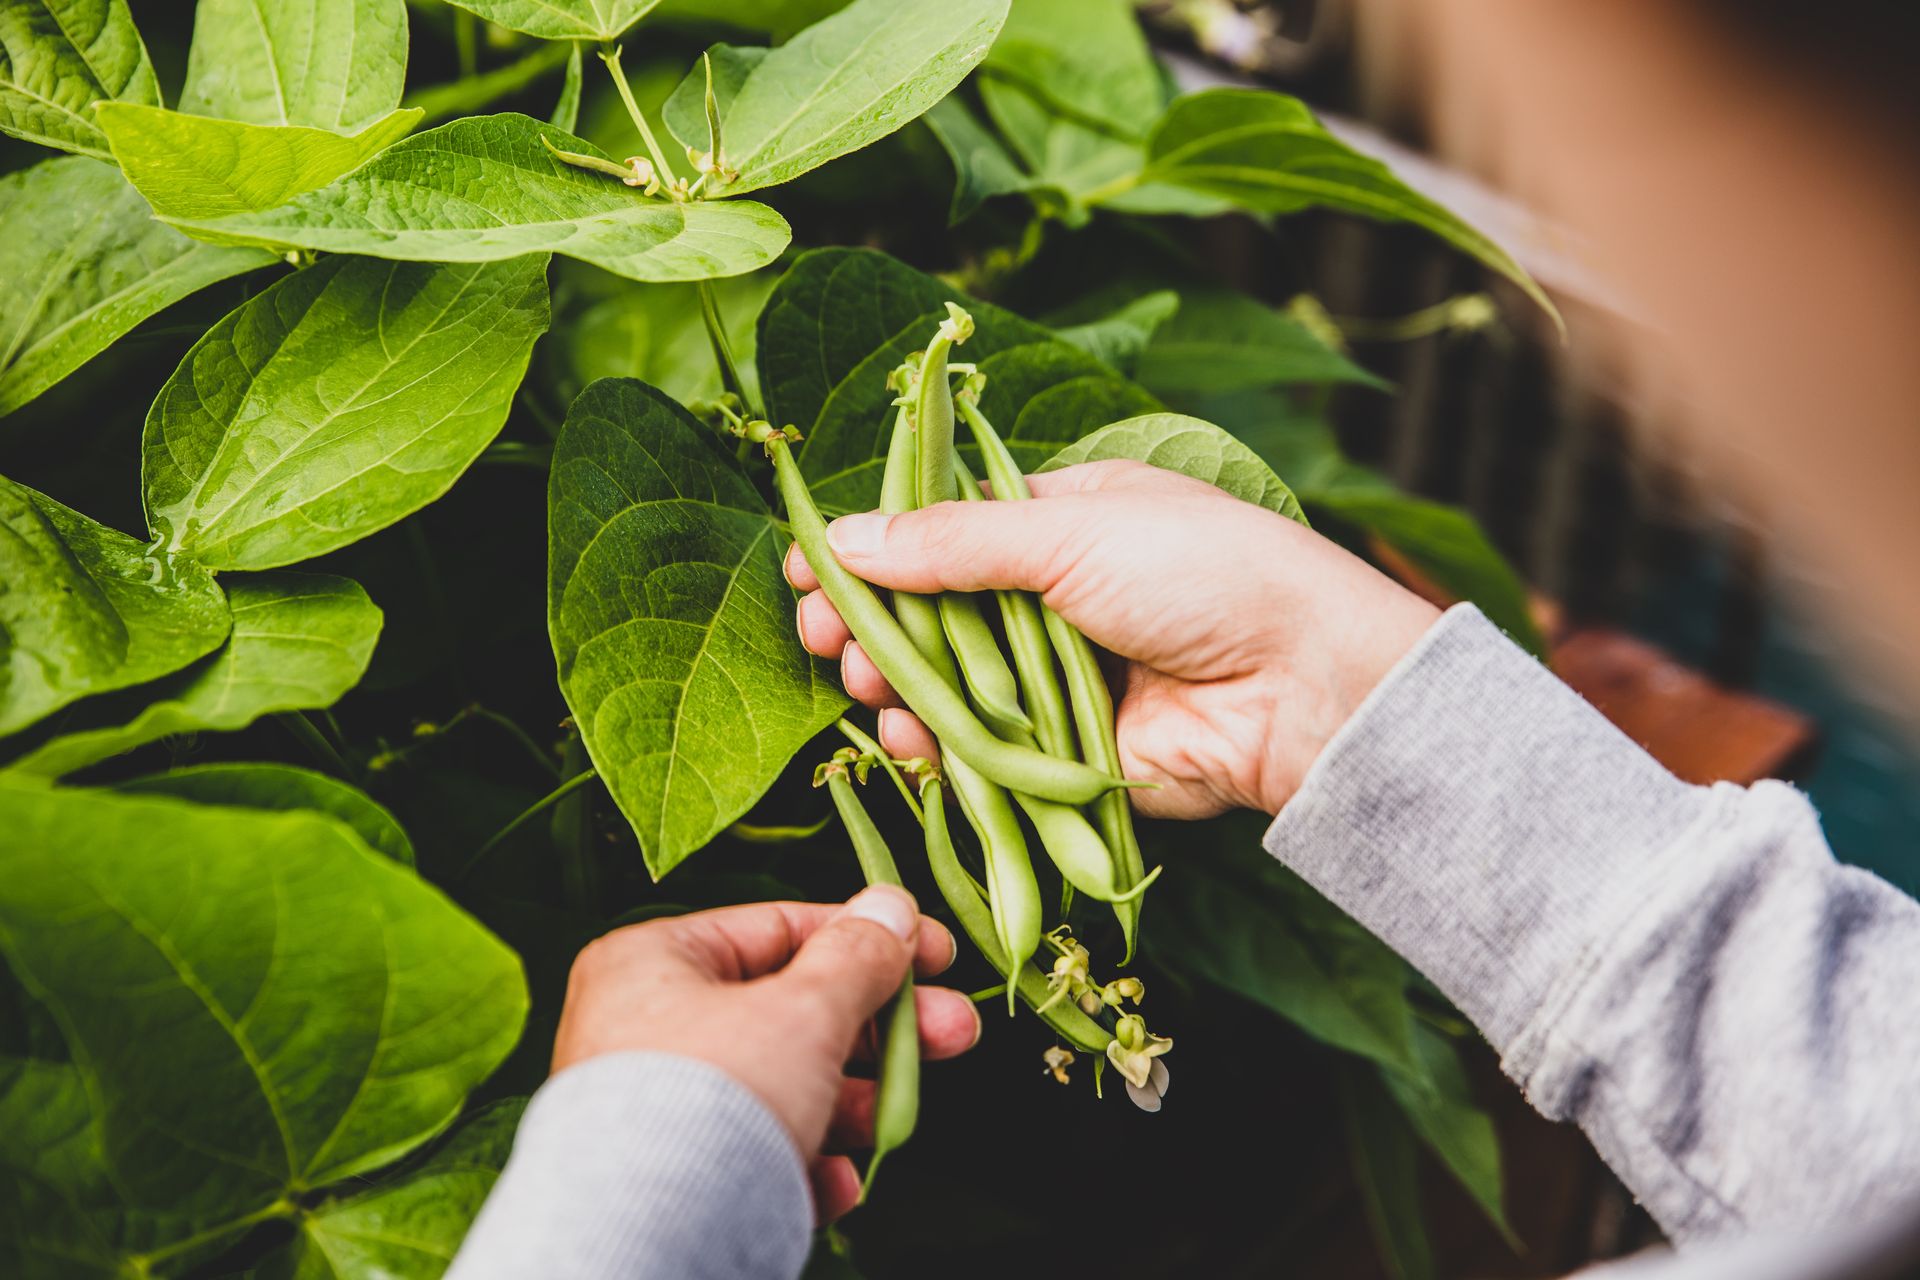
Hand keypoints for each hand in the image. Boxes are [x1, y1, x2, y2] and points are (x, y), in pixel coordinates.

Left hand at [551, 887, 978, 1220]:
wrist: (648, 1240)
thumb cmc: (715, 1099)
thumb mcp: (806, 1010)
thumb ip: (859, 958)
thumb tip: (893, 906)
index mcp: (655, 962)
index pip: (779, 928)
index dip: (869, 936)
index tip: (938, 954)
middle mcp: (647, 1027)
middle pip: (791, 1009)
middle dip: (882, 1028)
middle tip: (957, 1031)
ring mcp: (659, 1106)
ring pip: (782, 1086)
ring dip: (855, 1102)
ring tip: (904, 1116)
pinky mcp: (676, 1175)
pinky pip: (755, 1153)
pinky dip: (805, 1163)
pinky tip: (835, 1181)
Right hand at [787, 460, 1439, 817]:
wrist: (1303, 685)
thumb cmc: (1204, 575)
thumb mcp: (1071, 534)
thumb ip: (951, 544)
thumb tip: (844, 537)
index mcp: (1060, 521)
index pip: (939, 531)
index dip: (872, 551)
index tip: (805, 571)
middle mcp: (1051, 597)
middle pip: (930, 613)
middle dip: (868, 625)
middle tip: (819, 638)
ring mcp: (1056, 677)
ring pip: (946, 685)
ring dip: (893, 686)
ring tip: (864, 686)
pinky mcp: (1064, 751)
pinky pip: (981, 751)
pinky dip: (937, 749)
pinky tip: (905, 738)